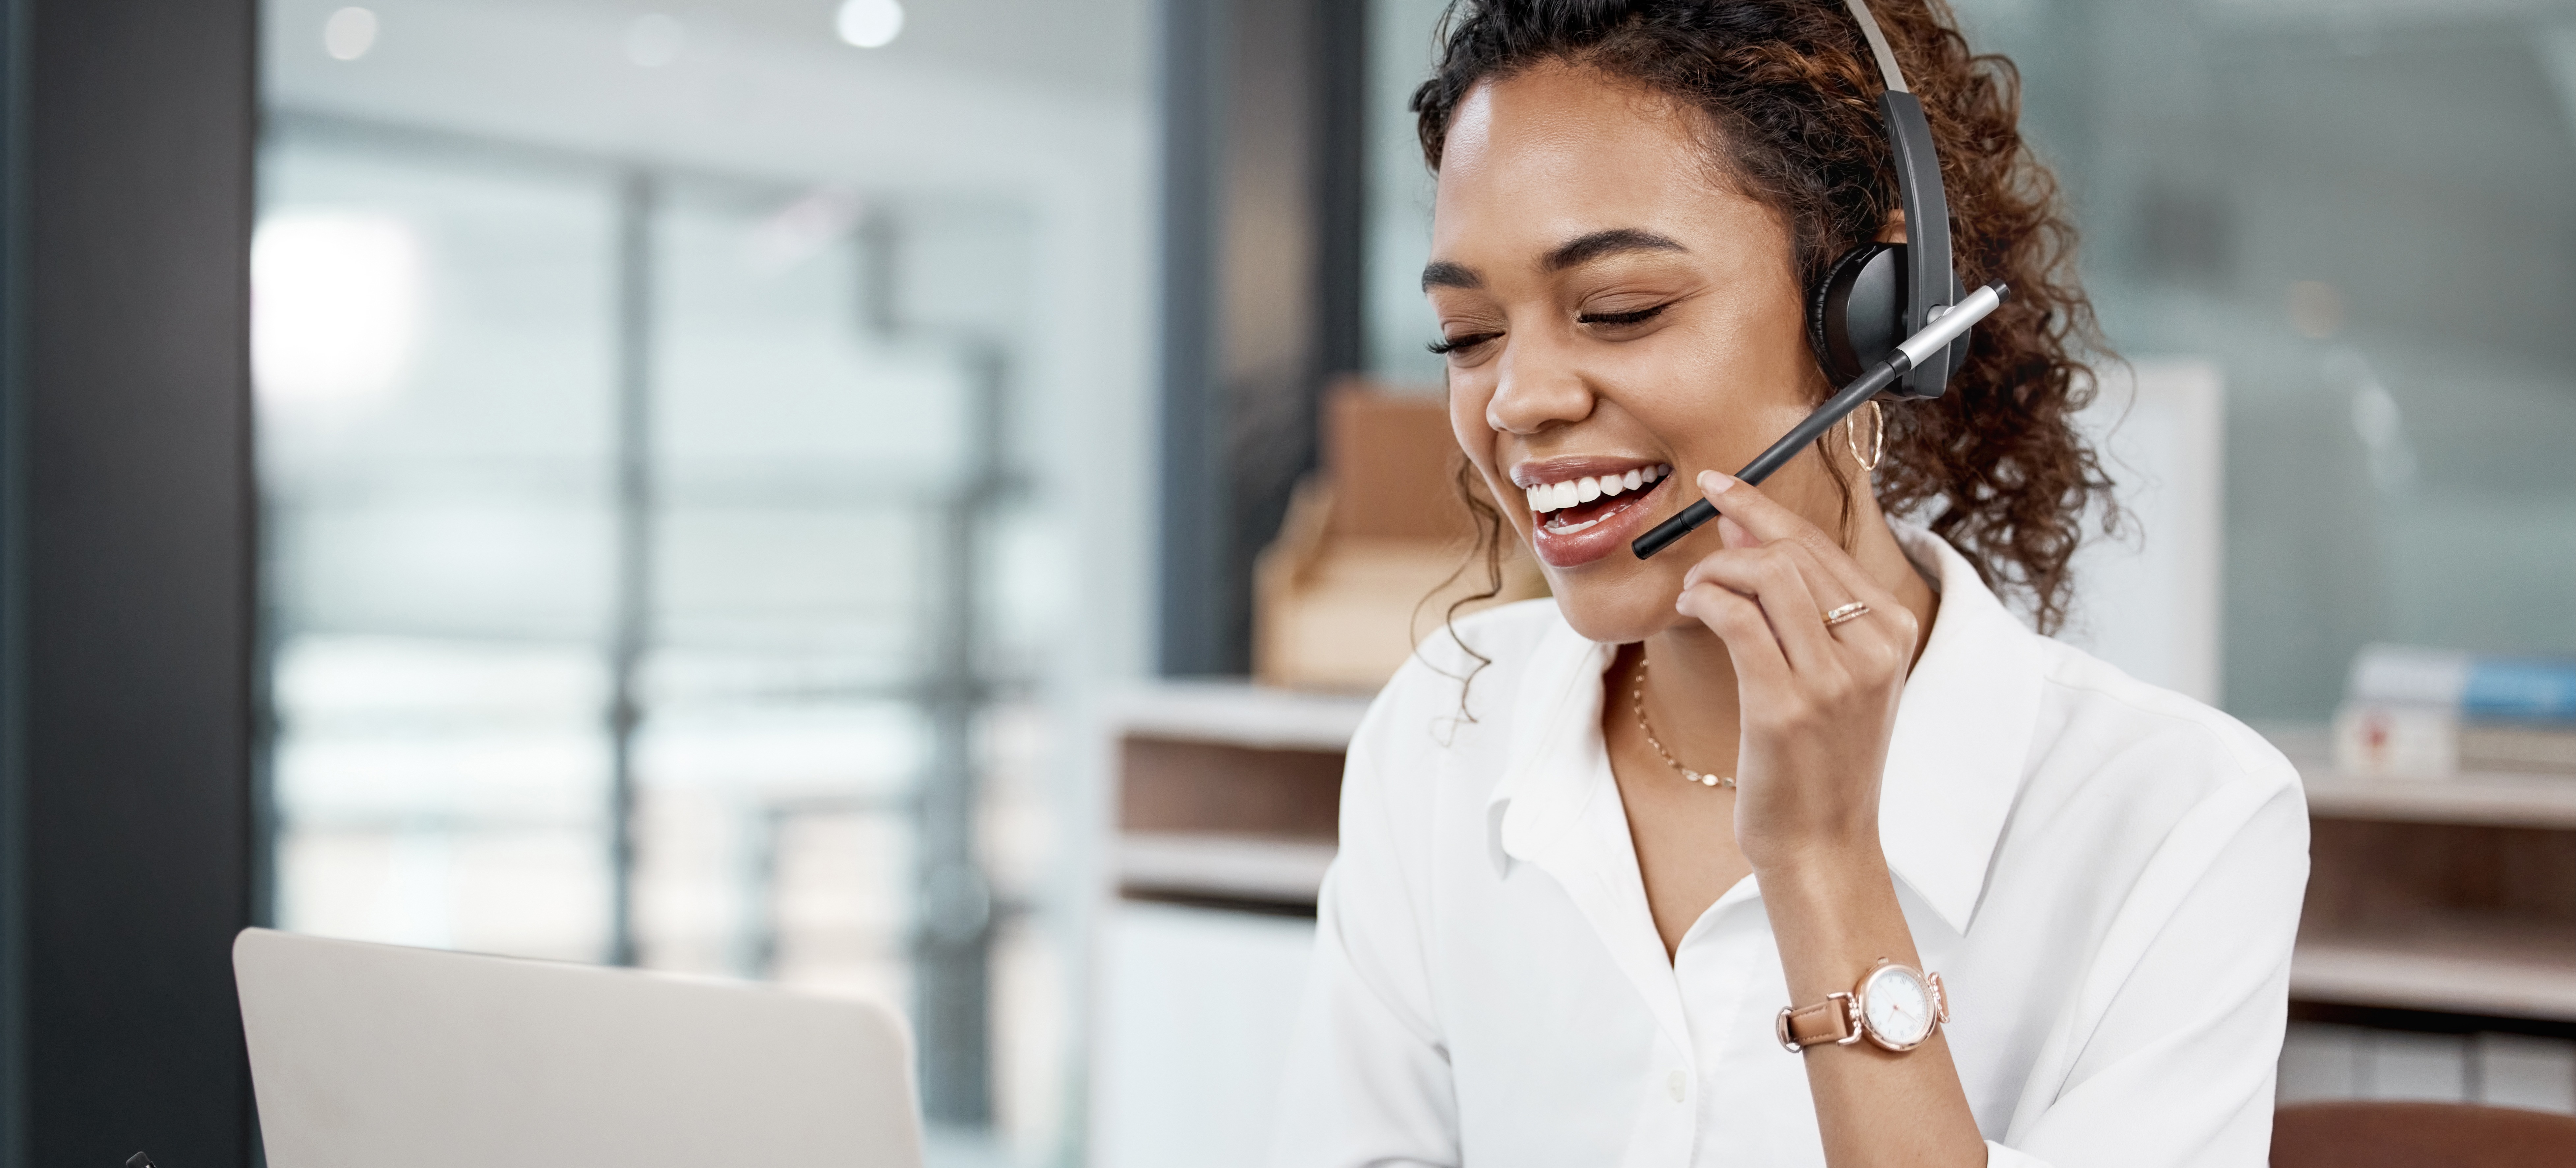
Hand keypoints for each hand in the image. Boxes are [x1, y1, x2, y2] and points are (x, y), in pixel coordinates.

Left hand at [1673, 470, 1919, 874]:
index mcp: (1895, 630)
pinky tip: (1692, 609)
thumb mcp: (1832, 672)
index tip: (1719, 485)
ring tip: (1695, 594)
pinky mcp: (1787, 706)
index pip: (1821, 544)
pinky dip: (1704, 599)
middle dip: (1732, 540)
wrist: (1824, 844)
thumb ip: (1800, 600)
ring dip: (1713, 572)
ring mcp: (1835, 678)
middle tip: (1699, 566)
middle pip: (1791, 552)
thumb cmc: (1820, 757)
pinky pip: (1737, 619)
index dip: (1762, 506)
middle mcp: (1874, 647)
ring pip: (1764, 575)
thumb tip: (1743, 526)